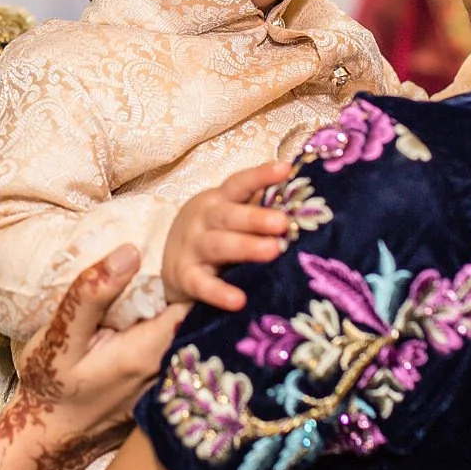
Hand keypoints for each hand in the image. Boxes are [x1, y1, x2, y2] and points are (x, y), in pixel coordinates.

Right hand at [0, 247, 185, 469]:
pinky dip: (182, 332)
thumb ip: (92, 295)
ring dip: (196, 311)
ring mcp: (165, 382)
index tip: (205, 251)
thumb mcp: (59, 337)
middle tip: (208, 257)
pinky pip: (180, 352)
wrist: (45, 440)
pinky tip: (166, 316)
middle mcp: (168, 369)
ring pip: (192, 336)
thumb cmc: (49, 387)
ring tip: (203, 278)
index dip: (207, 274)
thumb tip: (131, 251)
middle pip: (200, 319)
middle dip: (206, 288)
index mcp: (150, 351)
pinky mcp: (157, 389)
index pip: (199, 304)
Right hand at [160, 162, 293, 313]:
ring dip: (245, 248)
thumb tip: (302, 197)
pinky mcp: (185, 277)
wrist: (169, 264)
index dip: (260, 175)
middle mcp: (203, 220)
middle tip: (283, 222)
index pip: (238, 184)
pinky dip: (219, 293)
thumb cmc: (212, 234)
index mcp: (218, 201)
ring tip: (272, 251)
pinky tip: (238, 301)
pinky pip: (202, 285)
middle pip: (229, 215)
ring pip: (218, 246)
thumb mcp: (228, 216)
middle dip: (255, 218)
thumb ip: (256, 207)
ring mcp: (192, 248)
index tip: (284, 169)